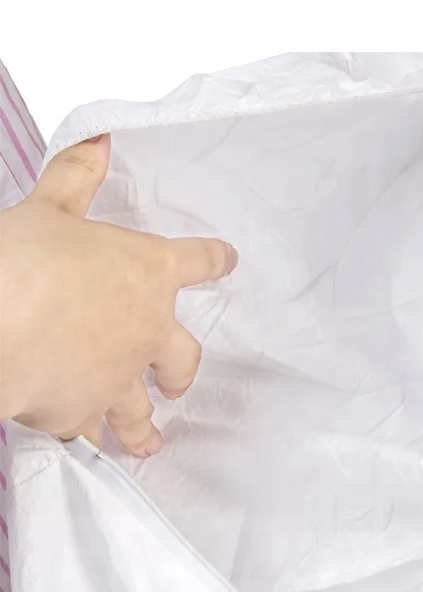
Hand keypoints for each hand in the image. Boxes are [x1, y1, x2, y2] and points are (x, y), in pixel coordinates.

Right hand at [0, 135, 236, 453]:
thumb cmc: (25, 260)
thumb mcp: (48, 209)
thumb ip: (76, 177)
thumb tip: (102, 139)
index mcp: (147, 274)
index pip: (194, 260)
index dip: (213, 259)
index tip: (229, 261)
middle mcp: (146, 332)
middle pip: (181, 355)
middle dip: (179, 371)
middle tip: (176, 382)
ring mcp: (119, 379)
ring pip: (139, 410)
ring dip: (143, 427)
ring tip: (148, 442)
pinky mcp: (83, 414)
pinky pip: (90, 433)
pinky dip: (90, 443)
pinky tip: (90, 452)